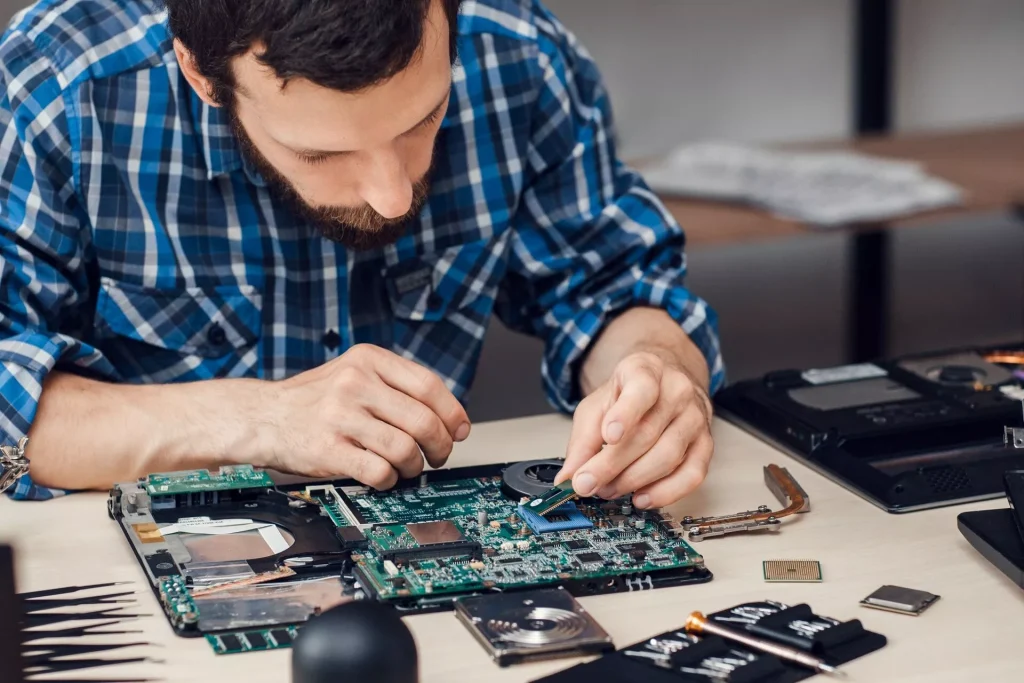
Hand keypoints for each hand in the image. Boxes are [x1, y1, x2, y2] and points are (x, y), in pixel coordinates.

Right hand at [255, 344, 469, 488]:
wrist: (261, 416)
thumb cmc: (314, 400)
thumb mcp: (354, 373)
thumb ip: (394, 386)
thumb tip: (447, 417)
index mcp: (368, 360)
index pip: (429, 386)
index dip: (453, 413)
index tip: (460, 430)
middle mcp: (355, 383)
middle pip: (423, 420)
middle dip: (441, 446)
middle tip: (438, 456)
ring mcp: (340, 416)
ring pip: (405, 449)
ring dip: (415, 466)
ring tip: (408, 467)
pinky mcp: (328, 450)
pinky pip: (379, 471)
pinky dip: (390, 479)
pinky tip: (384, 476)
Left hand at [556, 351, 712, 508]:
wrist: (664, 386)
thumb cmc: (629, 395)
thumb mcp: (597, 406)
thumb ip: (582, 440)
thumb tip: (568, 478)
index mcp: (646, 371)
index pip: (641, 390)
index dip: (625, 414)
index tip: (609, 435)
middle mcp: (677, 391)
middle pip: (647, 433)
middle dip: (612, 465)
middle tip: (588, 483)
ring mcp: (695, 418)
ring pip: (668, 457)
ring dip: (633, 480)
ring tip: (608, 489)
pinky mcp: (705, 445)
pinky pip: (692, 475)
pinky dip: (666, 493)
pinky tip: (641, 498)